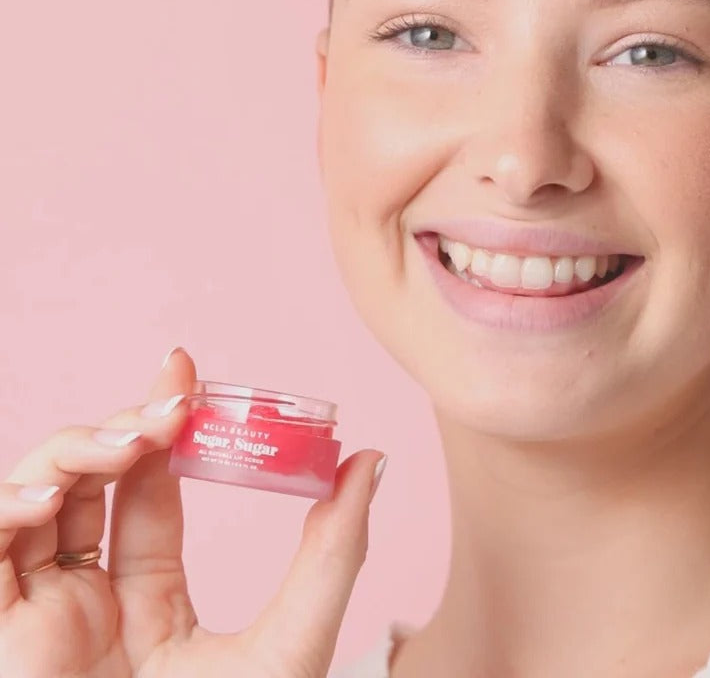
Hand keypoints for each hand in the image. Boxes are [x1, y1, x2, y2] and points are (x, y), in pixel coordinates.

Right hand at [0, 348, 384, 677]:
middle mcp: (87, 606)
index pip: (148, 493)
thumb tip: (372, 459)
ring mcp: (38, 621)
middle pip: (87, 484)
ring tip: (130, 441)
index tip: (186, 368)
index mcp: (149, 605)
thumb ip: (334, 551)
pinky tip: (52, 495)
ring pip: (32, 501)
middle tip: (171, 406)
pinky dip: (6, 509)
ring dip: (71, 452)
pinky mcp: (0, 637)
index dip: (162, 425)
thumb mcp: (292, 641)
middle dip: (122, 427)